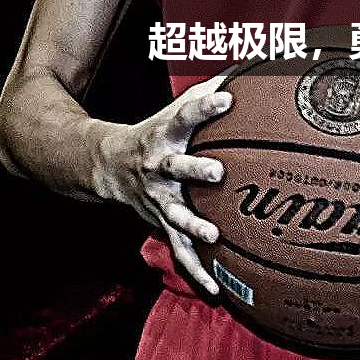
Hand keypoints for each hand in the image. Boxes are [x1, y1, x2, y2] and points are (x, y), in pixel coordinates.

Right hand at [91, 75, 231, 293]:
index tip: (225, 98)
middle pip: (177, 168)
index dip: (203, 107)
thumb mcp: (174, 110)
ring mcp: (158, 201)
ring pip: (175, 215)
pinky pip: (179, 253)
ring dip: (193, 225)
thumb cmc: (156, 135)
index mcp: (165, 136)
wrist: (108, 167)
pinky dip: (197, 272)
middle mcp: (159, 168)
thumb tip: (251, 69)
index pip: (185, 116)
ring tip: (213, 234)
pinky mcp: (161, 225)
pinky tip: (218, 290)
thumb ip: (209, 93)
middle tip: (217, 171)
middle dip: (196, 170)